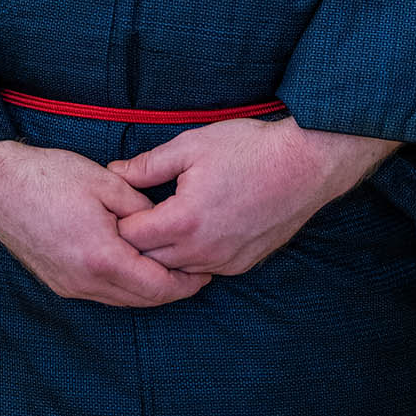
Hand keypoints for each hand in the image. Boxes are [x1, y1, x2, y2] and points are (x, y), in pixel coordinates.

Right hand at [0, 139, 212, 307]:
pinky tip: (136, 266)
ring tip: (173, 269)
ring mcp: (69, 285)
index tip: (206, 270)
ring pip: (122, 299)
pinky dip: (125, 285)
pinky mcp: (58, 282)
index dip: (186, 282)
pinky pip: (102, 293)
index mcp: (102, 257)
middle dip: (173, 289)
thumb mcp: (106, 182)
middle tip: (198, 273)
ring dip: (149, 289)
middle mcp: (85, 281)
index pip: (157, 286)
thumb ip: (140, 208)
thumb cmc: (51, 177)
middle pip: (142, 299)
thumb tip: (163, 224)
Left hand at [106, 116, 397, 276]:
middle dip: (134, 243)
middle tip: (126, 220)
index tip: (112, 207)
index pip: (131, 237)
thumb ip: (148, 165)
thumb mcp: (190, 145)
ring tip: (155, 228)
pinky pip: (203, 270)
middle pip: (148, 261)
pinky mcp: (241, 265)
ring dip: (161, 254)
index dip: (117, 221)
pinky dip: (189, 258)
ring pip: (175, 270)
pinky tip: (188, 235)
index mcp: (183, 220)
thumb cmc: (247, 149)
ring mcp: (223, 262)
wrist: (303, 164)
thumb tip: (114, 171)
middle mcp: (201, 250)